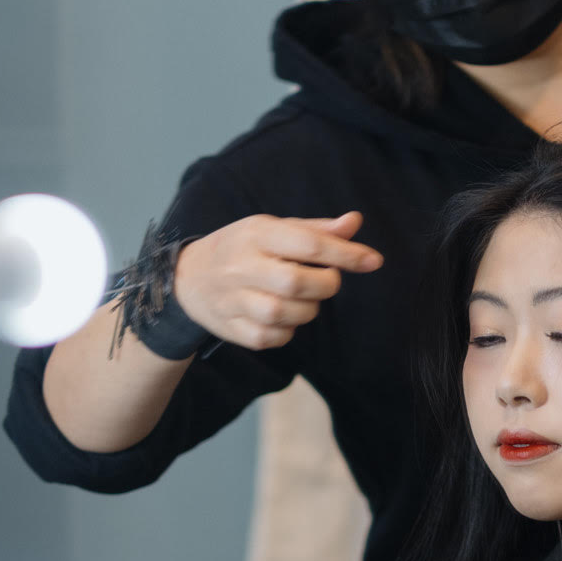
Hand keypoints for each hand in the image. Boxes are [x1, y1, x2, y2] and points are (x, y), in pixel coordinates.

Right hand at [169, 212, 381, 352]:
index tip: (374, 261)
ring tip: (304, 299)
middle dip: (326, 285)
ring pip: (285, 314)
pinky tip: (285, 318)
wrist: (187, 277)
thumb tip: (354, 223)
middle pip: (297, 282)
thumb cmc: (244, 249)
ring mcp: (233, 299)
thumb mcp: (274, 230)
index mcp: (256, 234)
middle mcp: (241, 265)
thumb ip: (316, 230)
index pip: (308, 244)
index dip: (346, 254)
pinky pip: (271, 337)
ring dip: (308, 310)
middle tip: (327, 281)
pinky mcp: (231, 328)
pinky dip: (288, 332)